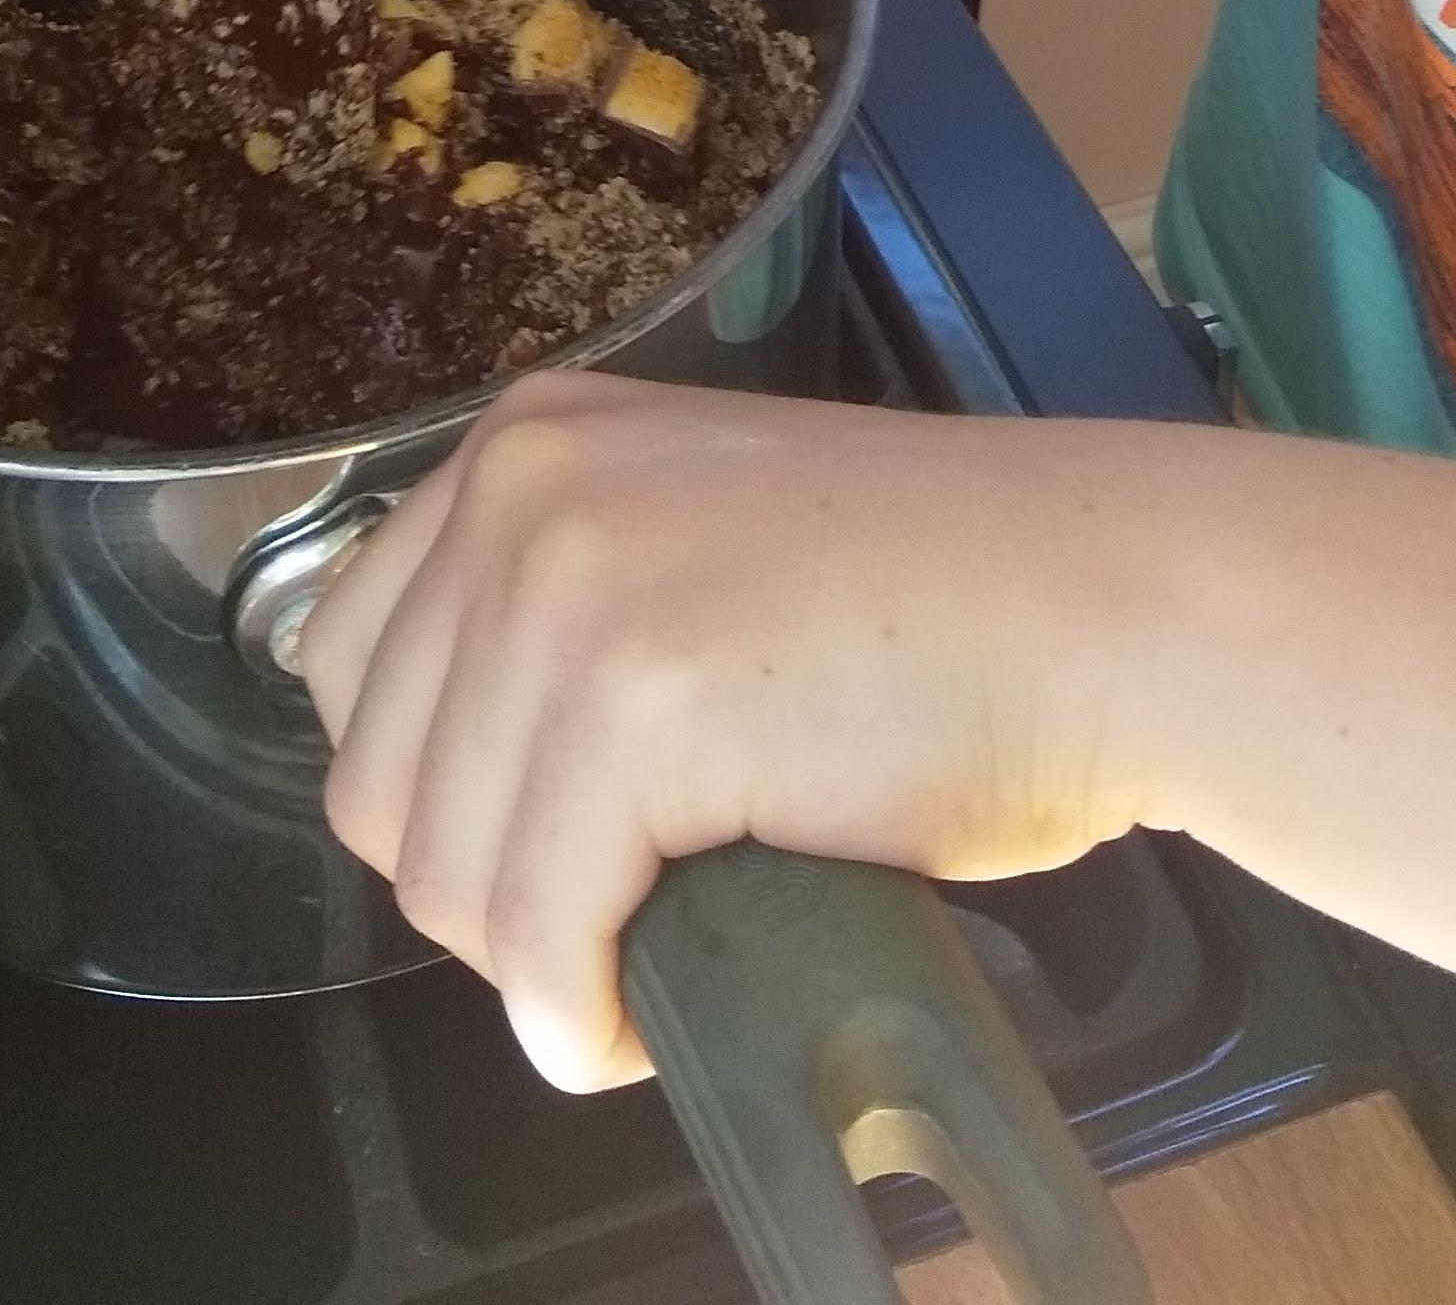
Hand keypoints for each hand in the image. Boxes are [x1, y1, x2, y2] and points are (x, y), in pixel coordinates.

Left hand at [296, 374, 1188, 1091]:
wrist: (1103, 604)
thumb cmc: (939, 602)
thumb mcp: (696, 539)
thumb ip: (559, 614)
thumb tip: (451, 799)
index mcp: (528, 441)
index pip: (351, 667)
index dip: (441, 795)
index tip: (544, 847)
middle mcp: (524, 487)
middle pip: (383, 785)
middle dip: (487, 895)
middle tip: (612, 923)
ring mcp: (576, 584)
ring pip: (447, 877)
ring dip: (535, 969)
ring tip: (644, 963)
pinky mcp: (639, 703)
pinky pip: (541, 935)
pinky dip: (583, 1014)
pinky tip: (651, 1012)